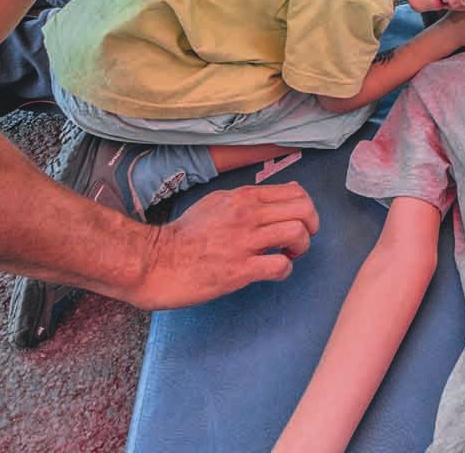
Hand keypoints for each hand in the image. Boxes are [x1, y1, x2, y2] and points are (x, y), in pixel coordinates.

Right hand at [127, 182, 319, 309]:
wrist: (154, 262)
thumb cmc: (183, 236)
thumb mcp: (216, 203)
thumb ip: (248, 200)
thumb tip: (281, 197)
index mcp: (243, 197)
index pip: (296, 191)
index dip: (306, 209)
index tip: (298, 222)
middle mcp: (247, 214)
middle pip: (304, 209)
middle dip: (311, 227)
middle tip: (299, 241)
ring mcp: (243, 242)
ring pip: (298, 233)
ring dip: (300, 248)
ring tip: (287, 256)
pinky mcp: (239, 270)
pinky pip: (281, 266)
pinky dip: (284, 271)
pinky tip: (272, 273)